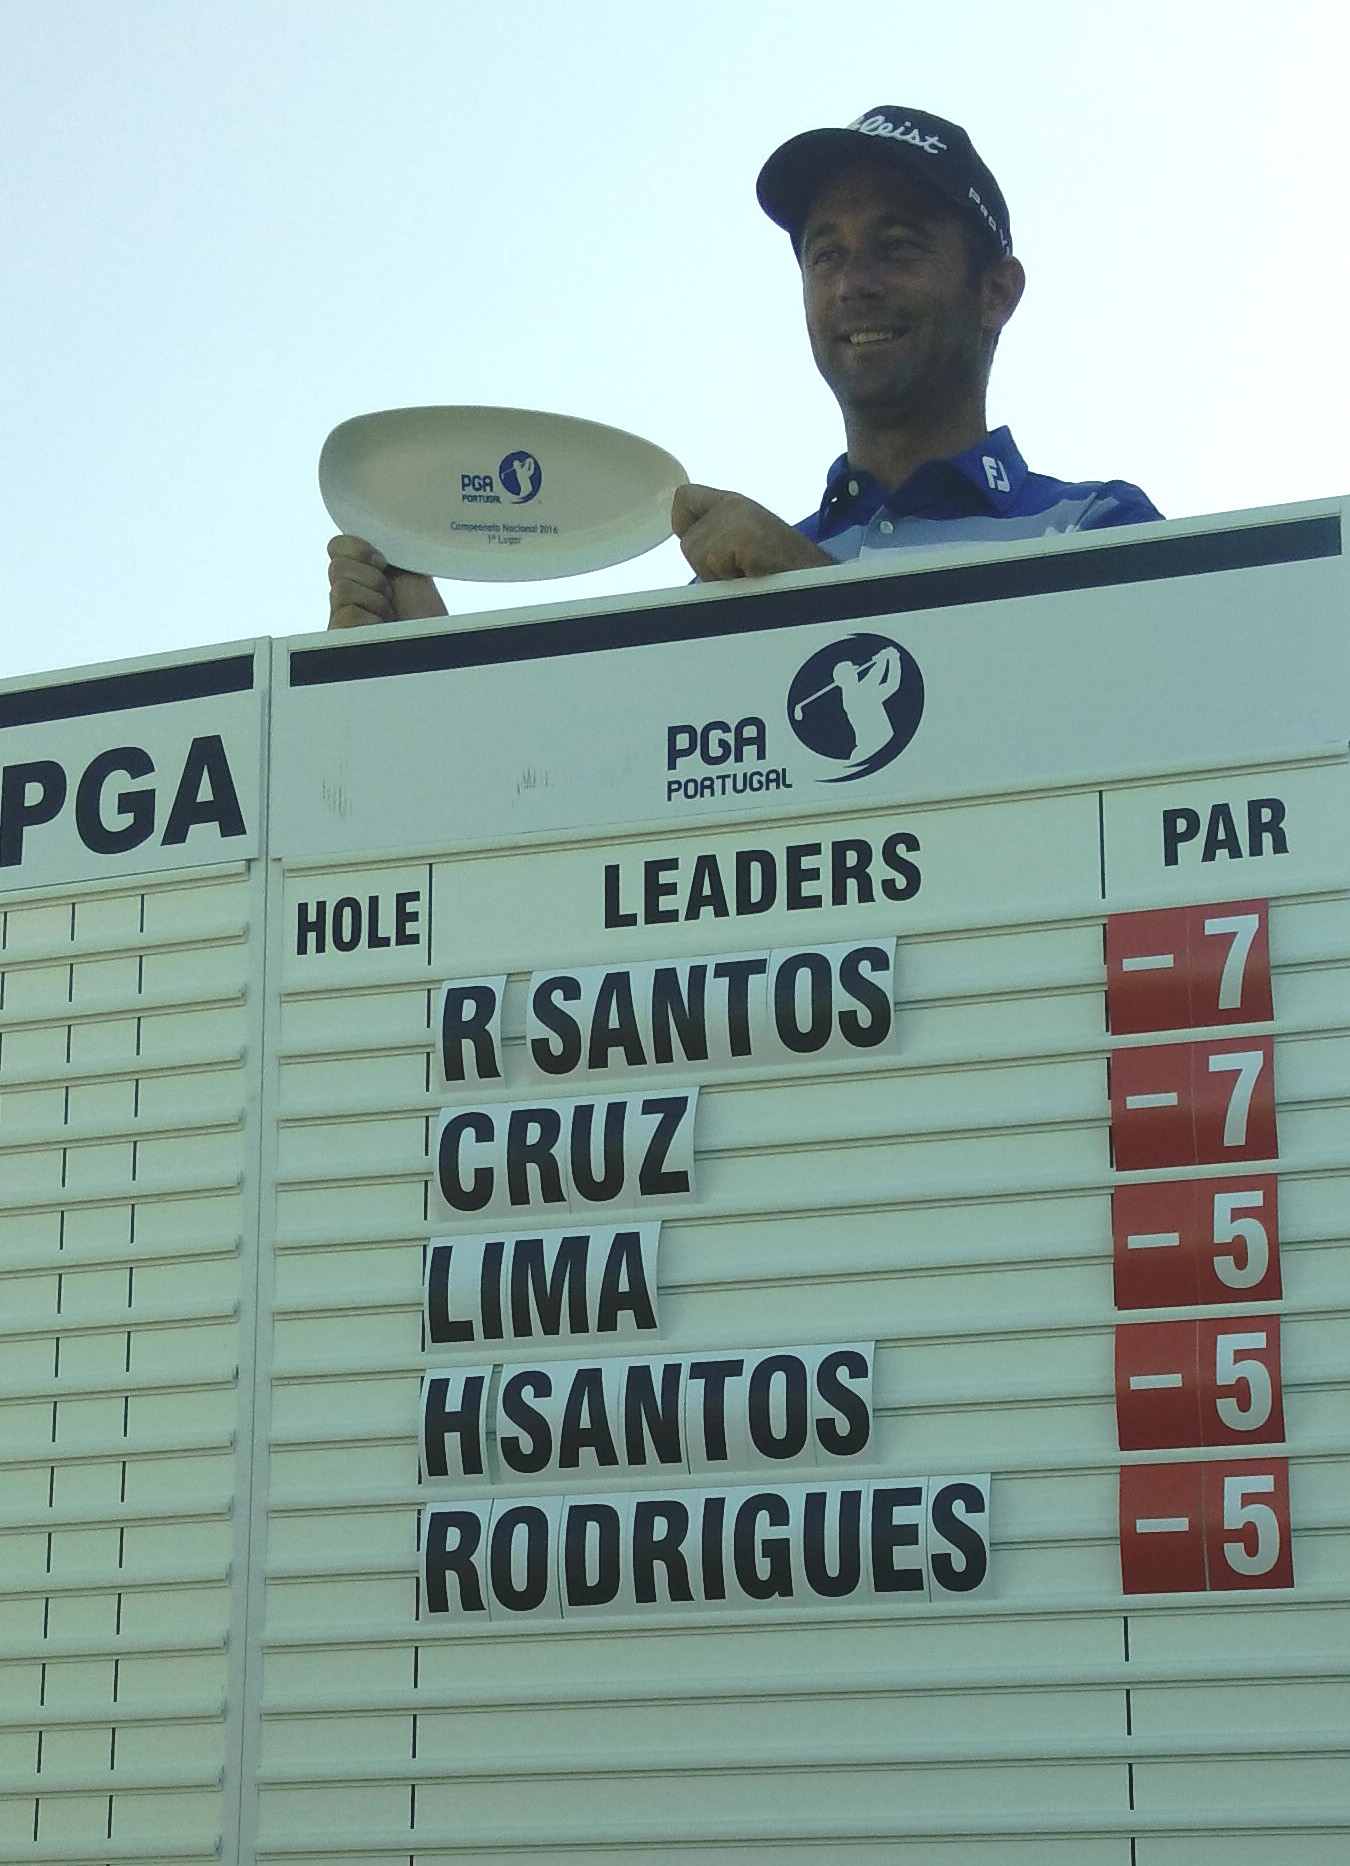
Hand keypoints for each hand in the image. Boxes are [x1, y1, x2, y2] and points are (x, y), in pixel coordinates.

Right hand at [327, 535, 447, 629]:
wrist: (438, 644)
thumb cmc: (427, 616)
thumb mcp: (408, 571)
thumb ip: (384, 549)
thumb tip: (358, 529)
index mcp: (358, 577)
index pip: (337, 547)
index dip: (359, 549)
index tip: (383, 563)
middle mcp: (344, 599)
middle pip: (337, 567)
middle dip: (372, 579)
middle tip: (392, 598)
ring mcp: (339, 622)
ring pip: (341, 590)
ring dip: (376, 602)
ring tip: (390, 618)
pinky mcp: (339, 641)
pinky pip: (346, 615)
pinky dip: (370, 621)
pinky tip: (382, 632)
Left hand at [671, 484, 833, 580]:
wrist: (821, 587)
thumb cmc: (784, 579)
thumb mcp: (745, 551)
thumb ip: (718, 541)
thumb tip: (689, 548)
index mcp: (734, 504)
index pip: (684, 498)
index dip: (687, 530)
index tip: (710, 555)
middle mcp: (735, 502)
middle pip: (687, 540)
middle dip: (707, 567)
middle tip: (742, 573)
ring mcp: (739, 514)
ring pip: (696, 553)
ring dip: (719, 576)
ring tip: (750, 575)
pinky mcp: (744, 532)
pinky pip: (711, 561)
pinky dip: (729, 579)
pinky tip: (754, 576)